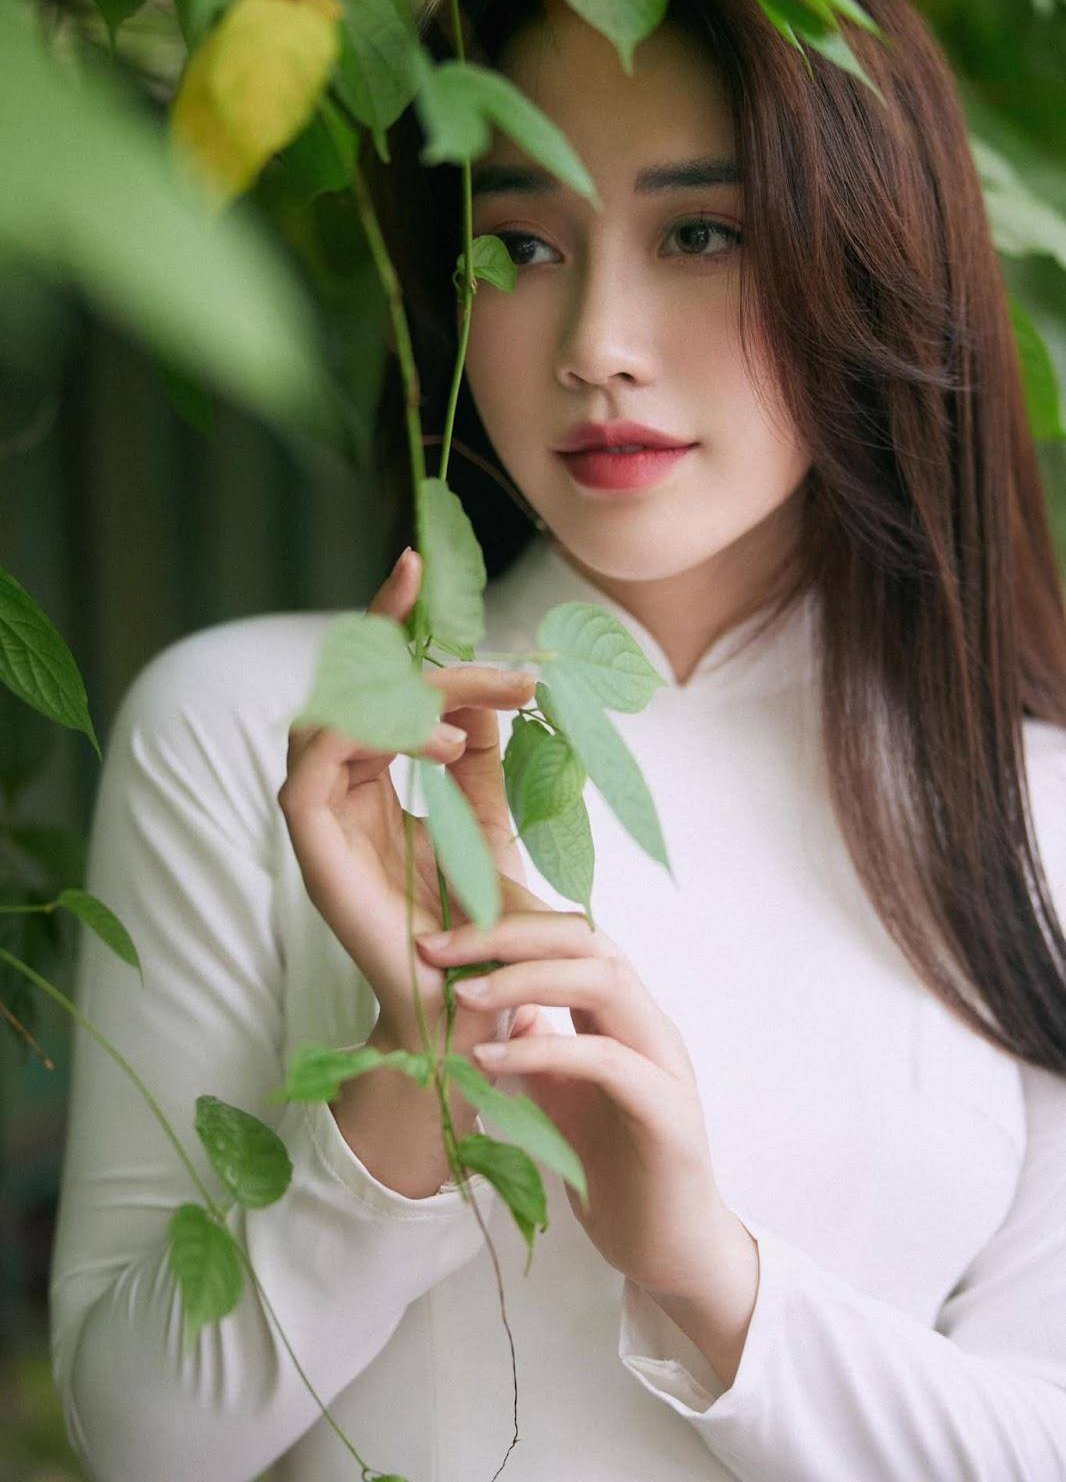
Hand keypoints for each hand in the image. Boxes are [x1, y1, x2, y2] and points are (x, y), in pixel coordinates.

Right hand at [278, 546, 535, 1055]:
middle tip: (512, 673)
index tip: (416, 562)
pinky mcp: (309, 847)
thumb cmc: (478, 920)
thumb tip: (485, 690)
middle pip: (356, 687)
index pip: (369, 680)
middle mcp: (336, 787)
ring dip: (405, 699)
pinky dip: (368, 739)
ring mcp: (318, 816)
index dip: (385, 620)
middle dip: (430, 663)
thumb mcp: (490, 818)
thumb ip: (479, 756)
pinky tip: (434, 747)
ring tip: (467, 720)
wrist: (469, 1004)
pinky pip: (312, 766)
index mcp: (369, 776)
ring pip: (335, 713)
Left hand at [415, 875, 739, 1299]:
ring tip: (463, 995)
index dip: (506, 924)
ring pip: (606, 981)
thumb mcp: (561, 1094)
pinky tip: (490, 1061)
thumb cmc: (617, 1170)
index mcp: (622, 1015)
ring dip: (527, 978)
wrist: (668, 1248)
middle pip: (587, 939)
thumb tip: (498, 1005)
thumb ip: (539, 1045)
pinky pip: (606, 1061)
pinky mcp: (668, 1112)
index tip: (438, 936)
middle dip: (508, 932)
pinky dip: (545, 1051)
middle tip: (438, 947)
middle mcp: (649, 1024)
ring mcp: (665, 1063)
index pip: (569, 937)